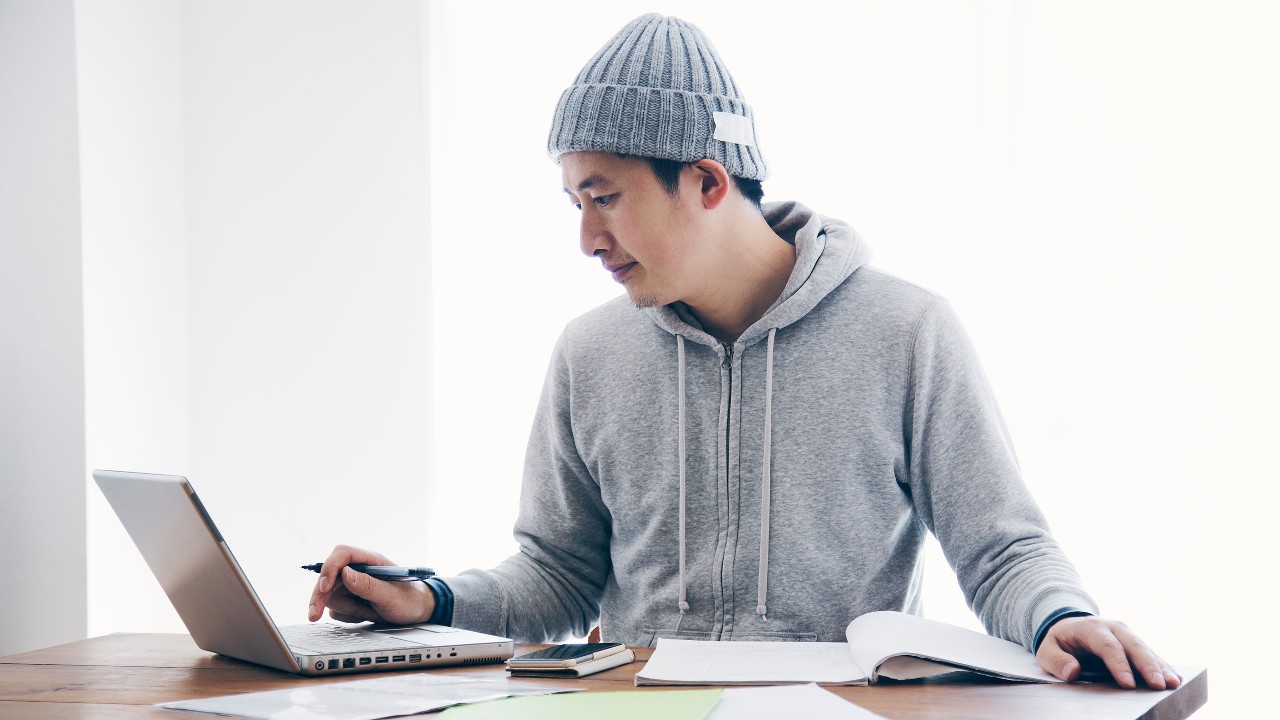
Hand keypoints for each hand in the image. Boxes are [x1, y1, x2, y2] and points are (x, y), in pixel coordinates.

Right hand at [306, 544, 434, 624]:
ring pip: (330, 595)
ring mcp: (352, 584)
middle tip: (313, 616)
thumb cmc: (410, 600)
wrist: (417, 611)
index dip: (329, 568)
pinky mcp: (350, 597)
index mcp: (370, 560)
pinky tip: (365, 615)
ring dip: (345, 609)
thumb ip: (369, 586)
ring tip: (368, 612)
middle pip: (328, 577)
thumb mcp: (392, 596)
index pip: (342, 554)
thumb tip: (345, 573)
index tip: (323, 587)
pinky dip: (348, 615)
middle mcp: (358, 569)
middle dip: (320, 597)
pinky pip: (337, 608)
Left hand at [1036, 616, 1181, 689]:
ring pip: (1147, 649)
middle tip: (1159, 685)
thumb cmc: (1059, 641)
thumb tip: (1072, 672)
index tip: (1128, 684)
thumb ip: (1056, 660)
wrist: (1069, 625)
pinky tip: (1176, 677)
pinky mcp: (1136, 643)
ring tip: (1173, 683)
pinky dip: (1164, 665)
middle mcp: (1114, 628)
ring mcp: (1128, 634)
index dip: (1119, 665)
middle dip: (1148, 665)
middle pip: (1134, 645)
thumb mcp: (1047, 649)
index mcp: (1091, 628)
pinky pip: (1152, 654)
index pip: (1107, 646)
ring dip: (1161, 666)